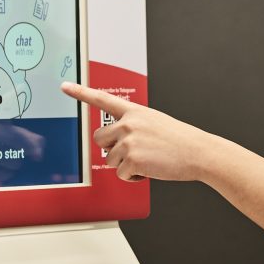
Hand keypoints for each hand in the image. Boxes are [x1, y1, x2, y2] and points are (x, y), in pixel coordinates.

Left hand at [61, 82, 213, 182]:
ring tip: (148, 160)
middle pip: (100, 139)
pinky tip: (150, 170)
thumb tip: (117, 141)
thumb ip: (133, 125)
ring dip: (126, 165)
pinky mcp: (132, 160)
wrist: (198, 152)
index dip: (80, 92)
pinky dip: (134, 177)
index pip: (102, 99)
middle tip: (131, 153)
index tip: (65, 86)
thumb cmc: (179, 140)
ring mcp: (129, 141)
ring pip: (110, 160)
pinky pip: (122, 174)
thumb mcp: (154, 122)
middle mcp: (128, 123)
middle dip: (111, 149)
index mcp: (134, 112)